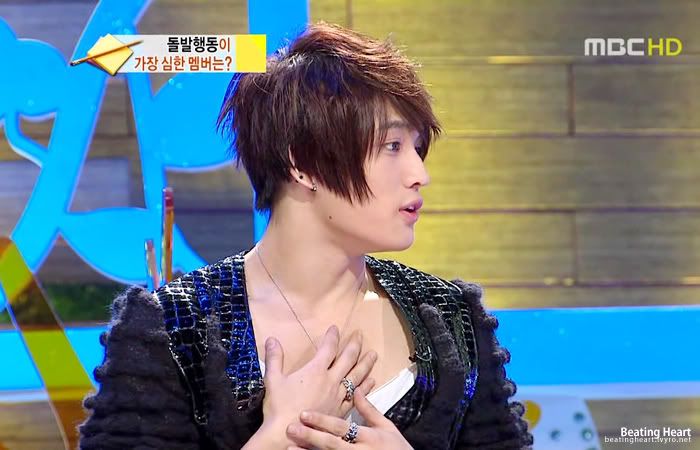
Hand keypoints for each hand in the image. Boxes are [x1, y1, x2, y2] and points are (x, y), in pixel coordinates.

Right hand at [254, 326, 377, 446]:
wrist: (288, 435)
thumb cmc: (279, 408)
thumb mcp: (273, 380)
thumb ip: (274, 358)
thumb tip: (271, 339)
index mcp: (315, 370)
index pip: (328, 348)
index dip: (332, 336)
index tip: (335, 328)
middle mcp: (330, 380)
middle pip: (347, 359)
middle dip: (354, 345)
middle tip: (360, 334)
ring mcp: (338, 396)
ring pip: (356, 376)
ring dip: (366, 364)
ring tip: (373, 355)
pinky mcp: (341, 411)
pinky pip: (357, 395)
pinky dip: (365, 387)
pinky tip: (371, 381)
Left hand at [284, 389, 412, 449]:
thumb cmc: (396, 447)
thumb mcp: (386, 427)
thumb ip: (369, 409)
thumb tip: (356, 387)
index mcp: (368, 437)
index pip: (341, 428)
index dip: (322, 421)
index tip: (304, 413)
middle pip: (331, 444)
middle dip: (310, 436)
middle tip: (291, 428)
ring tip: (290, 447)